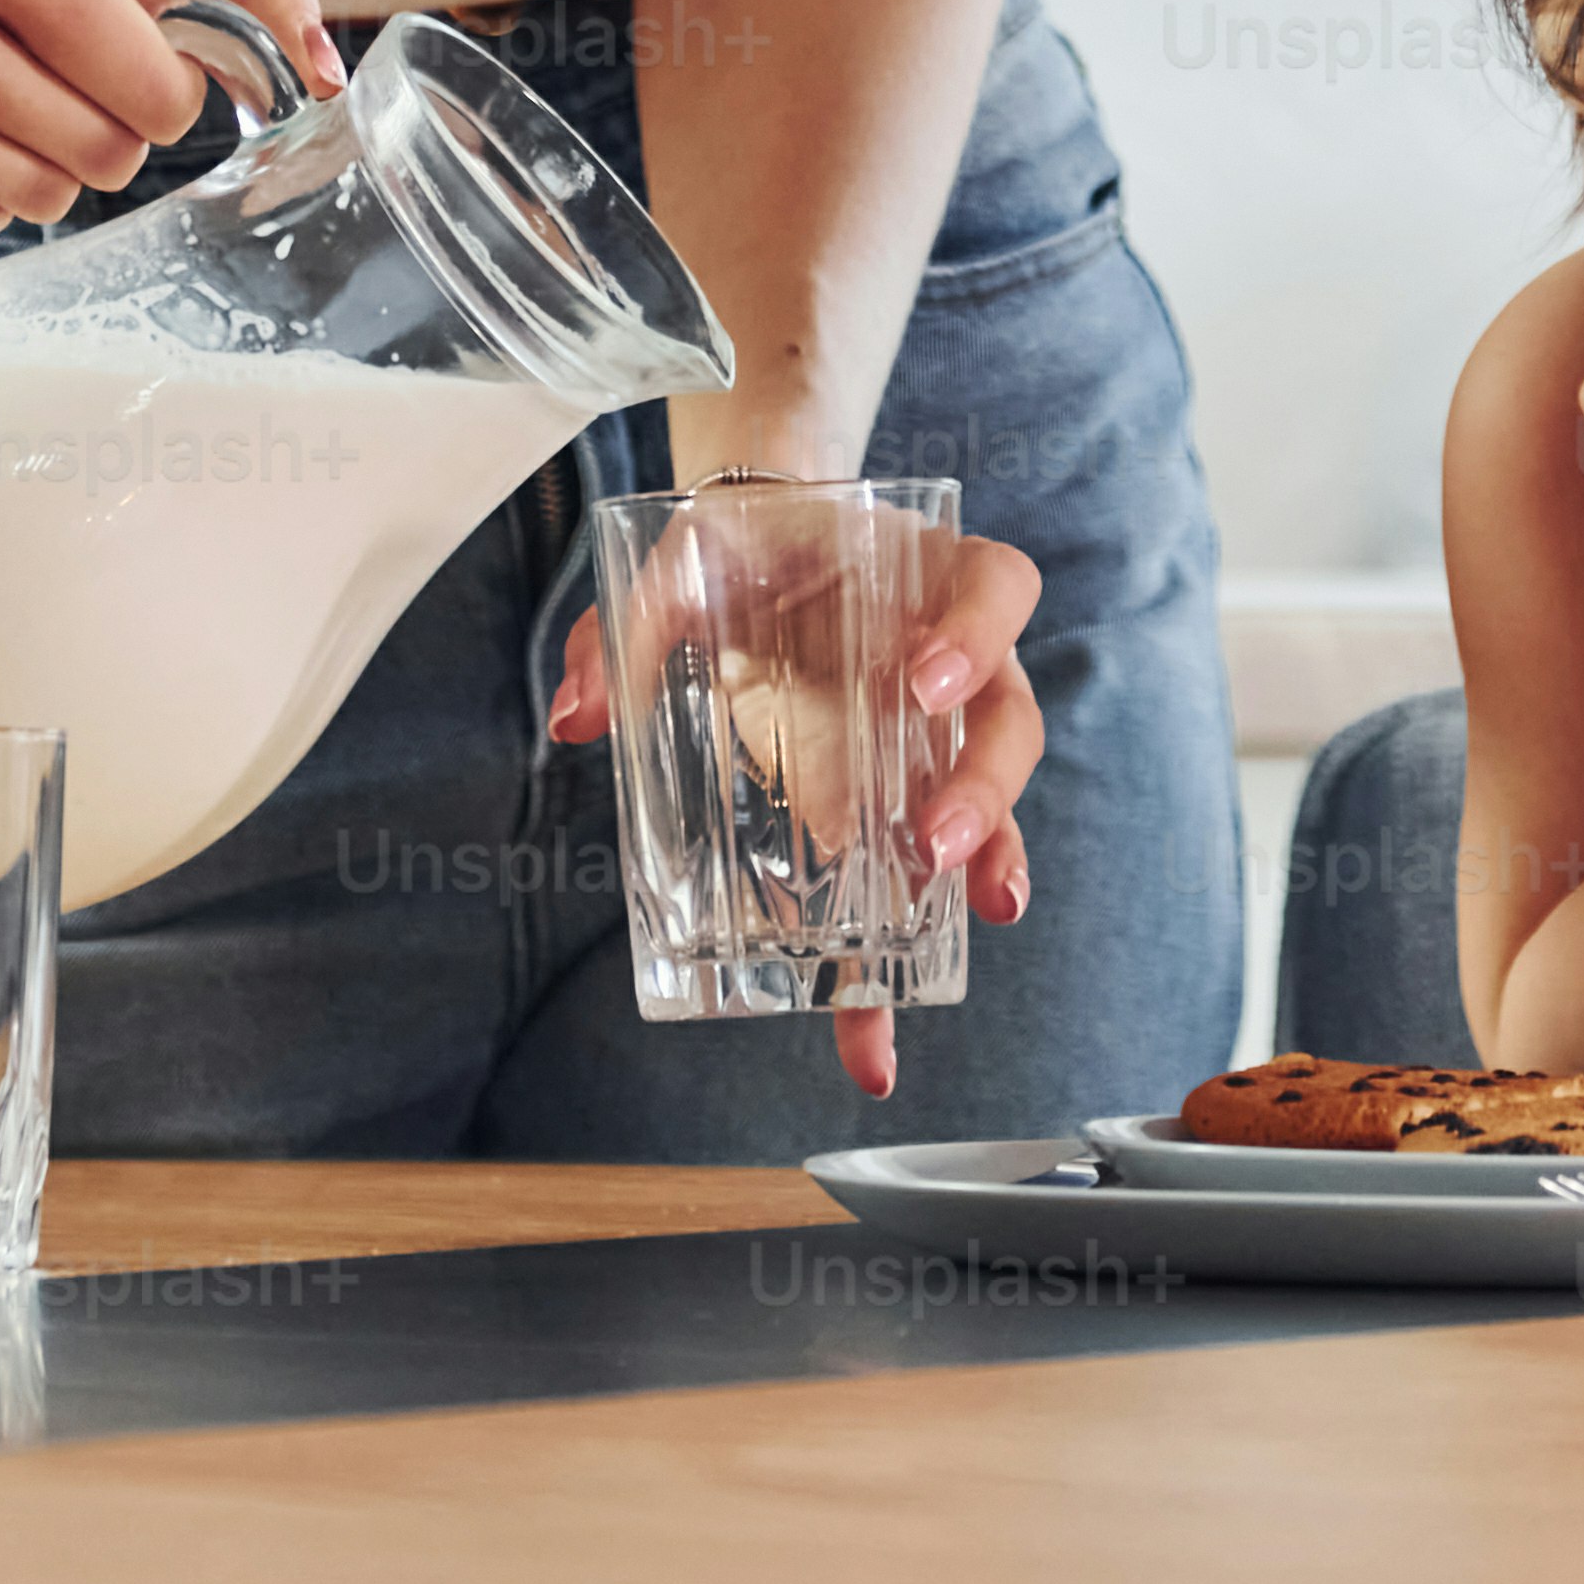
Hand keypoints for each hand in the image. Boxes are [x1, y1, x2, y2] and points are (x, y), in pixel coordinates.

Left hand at [540, 516, 1047, 1107]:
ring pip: (995, 801)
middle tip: (932, 845)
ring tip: (976, 920)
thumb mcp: (680, 567)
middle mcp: (960, 658)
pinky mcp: (910, 801)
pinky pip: (930, 880)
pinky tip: (878, 1028)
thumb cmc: (740, 554)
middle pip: (1010, 718)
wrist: (763, 555)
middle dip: (983, 789)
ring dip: (985, 864)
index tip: (925, 683)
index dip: (978, 635)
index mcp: (923, 577)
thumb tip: (574, 718)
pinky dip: (907, 958)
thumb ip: (624, 628)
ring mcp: (944, 736)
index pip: (995, 588)